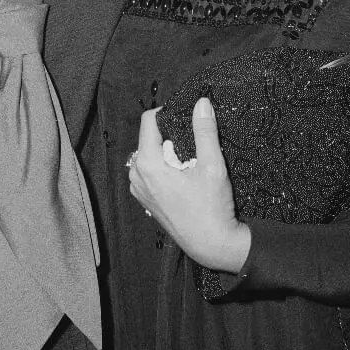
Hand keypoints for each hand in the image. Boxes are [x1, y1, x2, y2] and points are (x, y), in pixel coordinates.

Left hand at [129, 99, 250, 272]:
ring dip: (169, 153)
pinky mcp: (146, 200)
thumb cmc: (211, 209)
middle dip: (172, 136)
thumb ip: (205, 131)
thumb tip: (201, 103)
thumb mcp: (212, 165)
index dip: (168, 112)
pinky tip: (186, 179)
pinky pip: (151, 172)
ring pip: (151, 155)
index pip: (149, 121)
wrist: (211, 245)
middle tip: (195, 148)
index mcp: (147, 164)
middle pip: (150, 138)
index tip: (187, 116)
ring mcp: (139, 190)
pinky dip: (166, 168)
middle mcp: (137, 176)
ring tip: (192, 166)